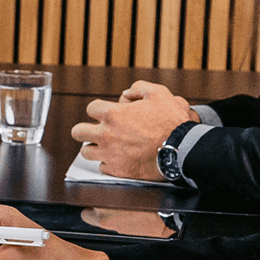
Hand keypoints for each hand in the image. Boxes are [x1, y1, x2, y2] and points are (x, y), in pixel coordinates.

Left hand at [70, 80, 198, 179]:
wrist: (181, 149)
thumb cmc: (170, 121)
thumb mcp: (158, 93)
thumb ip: (138, 88)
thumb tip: (127, 94)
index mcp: (112, 114)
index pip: (91, 108)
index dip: (99, 109)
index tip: (105, 113)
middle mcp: (106, 135)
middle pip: (78, 132)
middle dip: (85, 129)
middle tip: (94, 131)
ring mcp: (110, 154)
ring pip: (86, 152)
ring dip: (94, 148)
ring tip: (104, 146)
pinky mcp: (118, 170)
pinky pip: (102, 168)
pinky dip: (108, 163)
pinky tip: (116, 159)